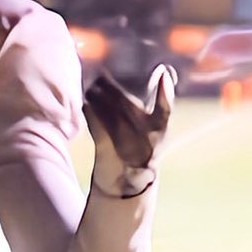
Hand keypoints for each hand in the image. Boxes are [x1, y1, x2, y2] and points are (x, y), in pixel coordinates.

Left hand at [85, 64, 174, 197]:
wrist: (129, 181)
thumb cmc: (143, 146)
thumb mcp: (157, 126)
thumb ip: (161, 99)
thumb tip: (165, 70)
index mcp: (160, 129)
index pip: (166, 108)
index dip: (165, 91)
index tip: (163, 71)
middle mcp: (146, 137)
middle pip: (127, 106)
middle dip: (111, 89)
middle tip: (100, 76)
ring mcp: (126, 145)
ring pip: (110, 114)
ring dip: (98, 98)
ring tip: (91, 89)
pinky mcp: (107, 150)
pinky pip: (97, 127)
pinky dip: (90, 114)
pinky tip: (85, 105)